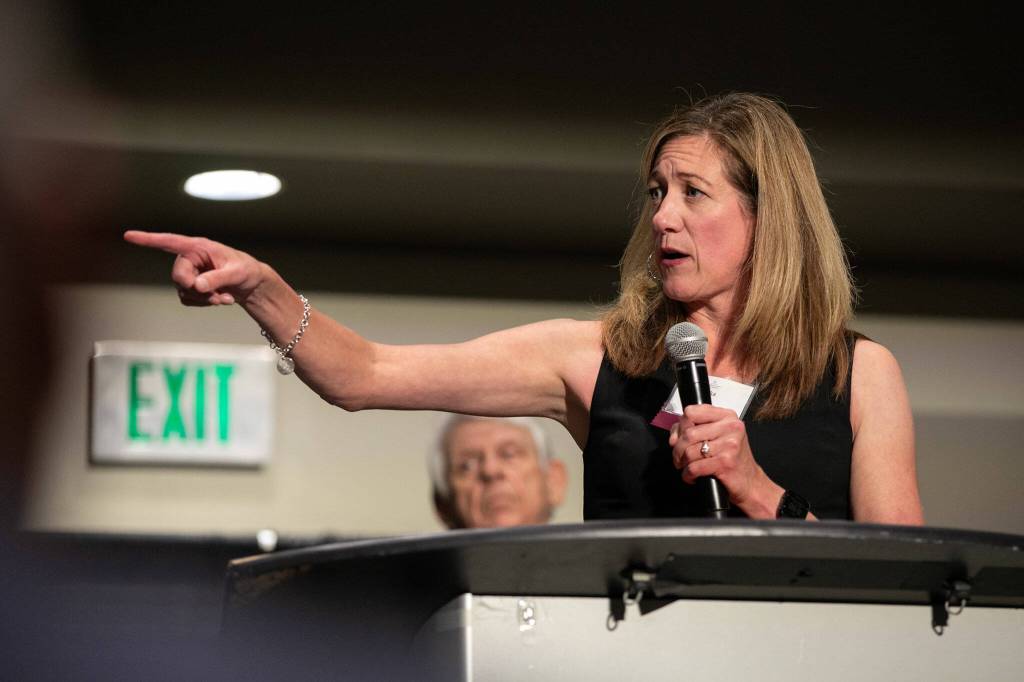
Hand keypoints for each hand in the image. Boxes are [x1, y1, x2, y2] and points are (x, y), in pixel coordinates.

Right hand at [123, 231, 264, 305]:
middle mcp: (190, 258)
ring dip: (204, 299)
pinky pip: (188, 300)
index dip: (148, 239)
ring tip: (224, 297)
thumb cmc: (246, 270)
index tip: (128, 235)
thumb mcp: (236, 273)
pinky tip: (220, 299)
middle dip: (196, 289)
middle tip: (216, 294)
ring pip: (183, 291)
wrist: (252, 284)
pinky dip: (205, 303)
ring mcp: (189, 273)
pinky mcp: (191, 287)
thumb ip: (217, 278)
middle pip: (178, 276)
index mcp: (198, 247)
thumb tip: (197, 286)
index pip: (169, 241)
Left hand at [669, 404, 776, 514]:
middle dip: (678, 449)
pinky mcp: (725, 462)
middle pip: (688, 433)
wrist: (751, 482)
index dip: (681, 426)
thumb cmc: (733, 459)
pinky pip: (694, 467)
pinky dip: (688, 475)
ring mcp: (729, 444)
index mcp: (727, 416)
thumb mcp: (717, 436)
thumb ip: (695, 429)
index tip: (680, 438)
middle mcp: (731, 427)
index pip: (692, 412)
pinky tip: (692, 476)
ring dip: (682, 463)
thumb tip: (674, 436)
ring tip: (686, 467)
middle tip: (679, 458)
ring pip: (689, 451)